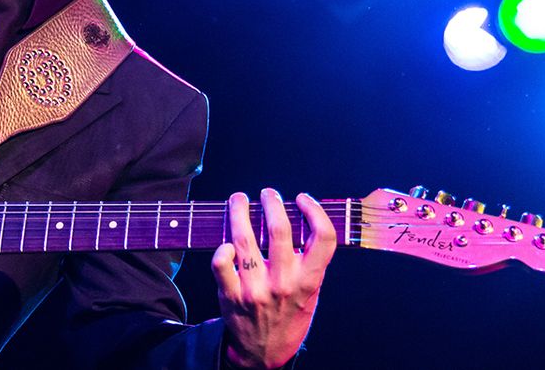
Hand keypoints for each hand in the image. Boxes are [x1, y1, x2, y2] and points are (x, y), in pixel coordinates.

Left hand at [210, 188, 335, 368]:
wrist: (264, 352)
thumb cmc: (289, 315)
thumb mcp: (310, 293)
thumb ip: (309, 262)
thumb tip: (301, 219)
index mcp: (309, 280)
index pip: (323, 238)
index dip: (315, 211)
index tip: (303, 199)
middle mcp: (284, 283)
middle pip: (279, 230)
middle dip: (272, 202)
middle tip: (267, 194)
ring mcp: (255, 289)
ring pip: (245, 239)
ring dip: (240, 211)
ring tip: (239, 200)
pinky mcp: (231, 294)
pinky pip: (221, 264)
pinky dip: (222, 248)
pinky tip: (226, 239)